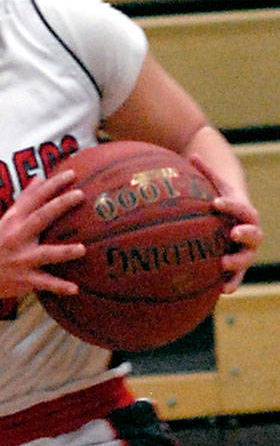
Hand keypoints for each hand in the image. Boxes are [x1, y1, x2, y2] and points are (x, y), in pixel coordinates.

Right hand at [0, 169, 85, 305]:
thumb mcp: (7, 221)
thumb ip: (24, 200)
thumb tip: (39, 178)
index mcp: (14, 221)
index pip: (34, 198)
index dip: (52, 185)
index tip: (72, 174)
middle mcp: (16, 237)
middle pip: (40, 218)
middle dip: (59, 206)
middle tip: (80, 194)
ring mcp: (20, 259)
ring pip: (44, 254)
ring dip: (63, 251)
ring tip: (82, 249)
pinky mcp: (23, 280)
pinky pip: (44, 283)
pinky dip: (58, 286)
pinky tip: (75, 289)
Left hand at [188, 152, 261, 293]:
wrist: (232, 220)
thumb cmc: (220, 200)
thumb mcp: (214, 186)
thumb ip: (205, 172)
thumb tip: (192, 154)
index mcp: (243, 211)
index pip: (239, 207)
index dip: (229, 205)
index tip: (215, 203)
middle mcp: (249, 232)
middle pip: (253, 233)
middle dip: (245, 233)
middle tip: (233, 232)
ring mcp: (245, 251)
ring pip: (247, 258)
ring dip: (238, 262)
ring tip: (223, 263)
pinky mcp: (236, 267)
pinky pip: (237, 277)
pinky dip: (232, 284)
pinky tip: (221, 291)